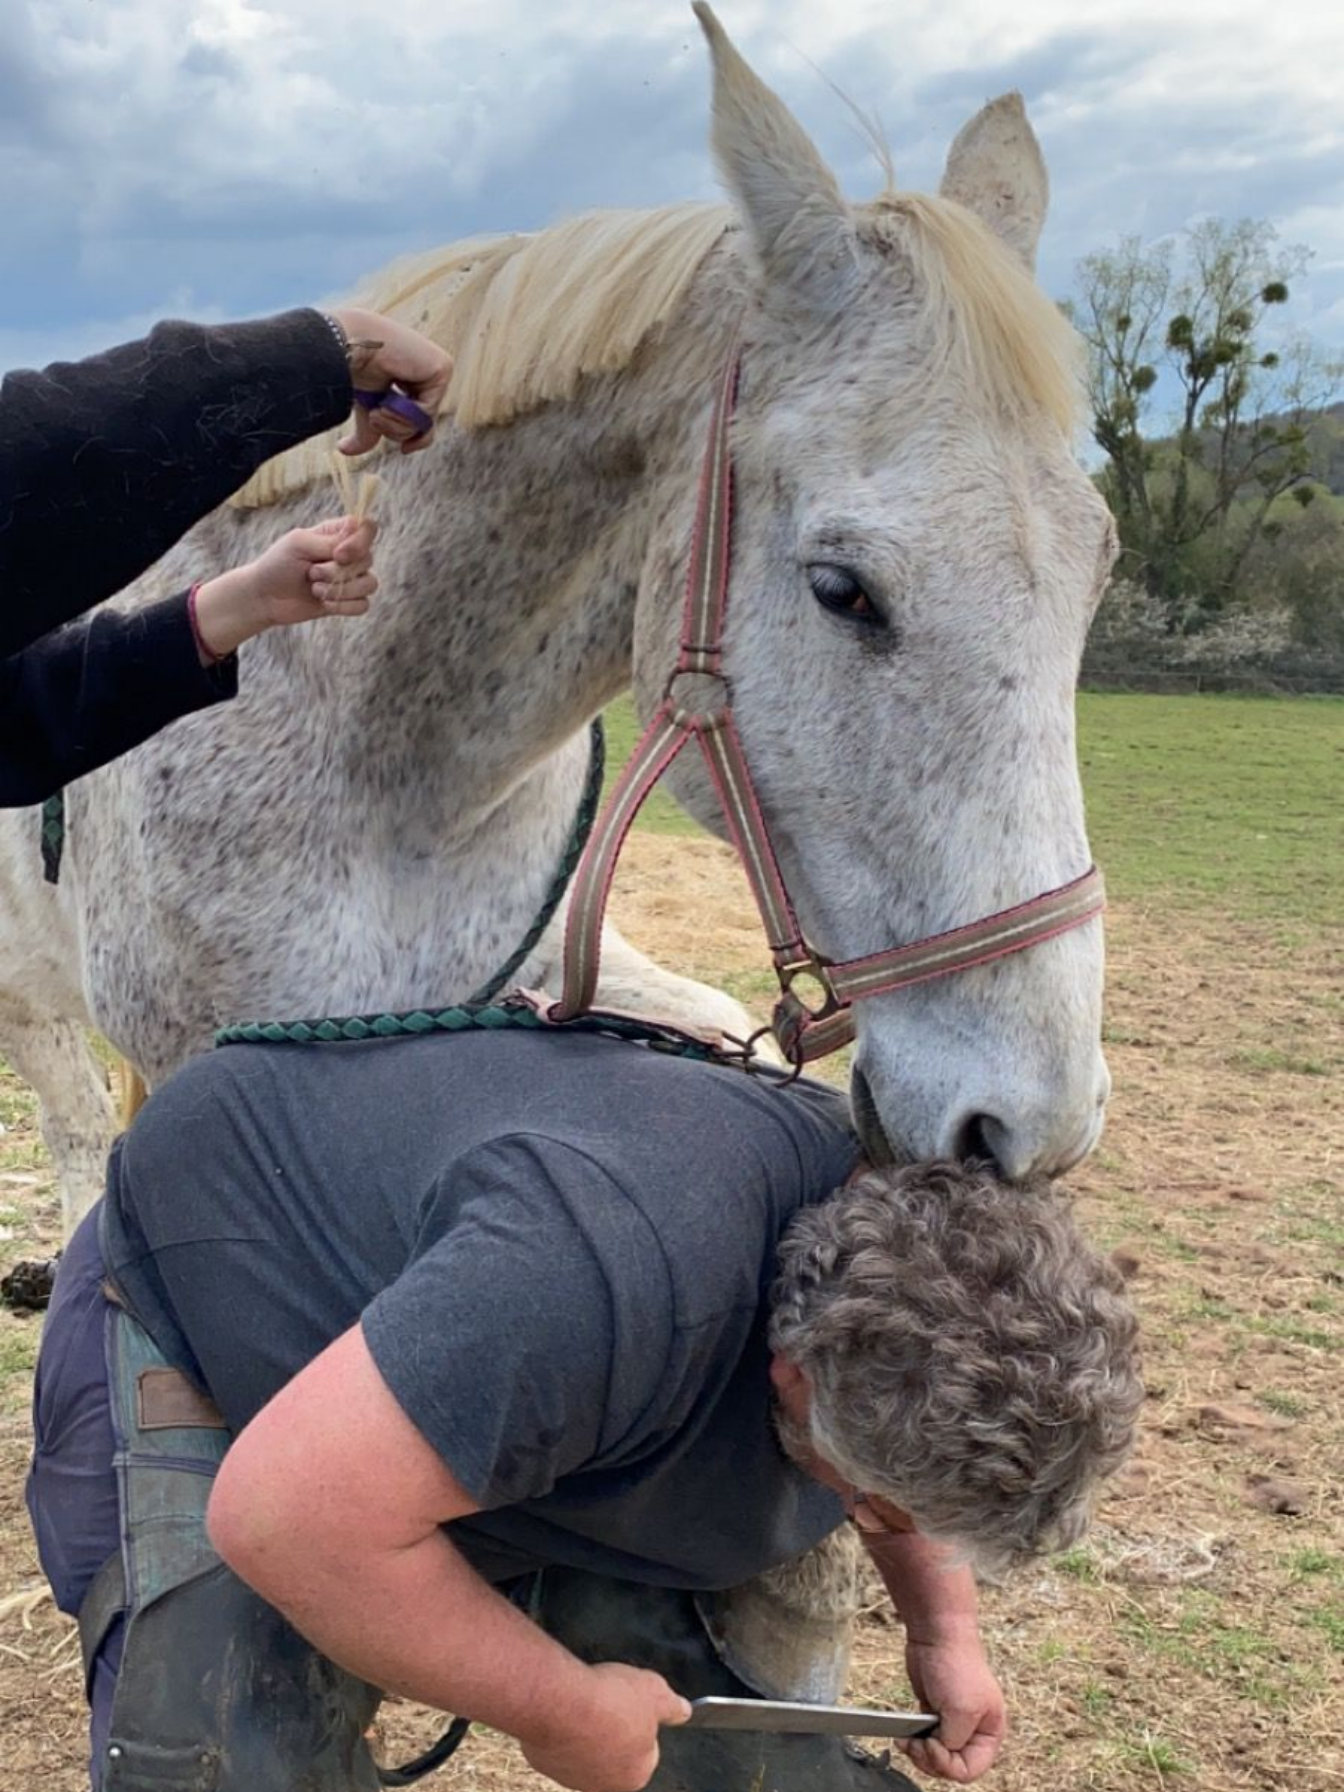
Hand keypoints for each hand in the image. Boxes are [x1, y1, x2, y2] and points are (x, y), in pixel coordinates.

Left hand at [192, 519, 377, 659]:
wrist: (265, 597)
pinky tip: (324, 604)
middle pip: (368, 559)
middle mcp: (349, 555)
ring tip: (315, 589)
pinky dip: (344, 606)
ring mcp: (350, 579)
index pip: (368, 528)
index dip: (359, 543)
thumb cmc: (278, 564)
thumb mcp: (299, 544)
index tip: (337, 555)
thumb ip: (330, 540)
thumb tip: (356, 532)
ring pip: (370, 584)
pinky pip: (363, 605)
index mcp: (338, 534)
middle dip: (338, 571)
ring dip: (340, 590)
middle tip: (311, 573)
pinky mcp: (348, 602)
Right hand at [329, 306, 452, 456]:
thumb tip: (345, 451)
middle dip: (398, 430)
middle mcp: (429, 373)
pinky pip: (428, 410)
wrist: (346, 348)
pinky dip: (404, 414)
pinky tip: (388, 401)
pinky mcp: (442, 368)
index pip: (423, 418)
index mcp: (414, 378)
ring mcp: (438, 369)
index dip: (415, 438)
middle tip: (376, 417)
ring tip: (379, 408)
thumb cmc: (352, 369)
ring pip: (426, 421)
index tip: (405, 450)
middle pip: (426, 424)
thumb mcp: (365, 407)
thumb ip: (370, 429)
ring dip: (396, 423)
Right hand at [518, 1662, 690, 1791]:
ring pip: (586, 1750)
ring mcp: (571, 1776)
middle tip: (611, 1701)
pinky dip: (562, 1728)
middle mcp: (604, 1784)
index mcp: (637, 1775)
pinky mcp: (546, 1763)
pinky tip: (566, 1709)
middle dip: (614, 1729)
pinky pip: (559, 1744)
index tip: (635, 1704)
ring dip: (587, 1730)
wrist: (562, 1702)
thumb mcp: (655, 1692)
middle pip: (617, 1752)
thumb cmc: (609, 1702)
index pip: (648, 1751)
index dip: (643, 1721)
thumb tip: (683, 1711)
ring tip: (587, 1701)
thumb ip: (672, 1706)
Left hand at [901, 1636, 1005, 1783]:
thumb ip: (955, 1742)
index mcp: (990, 1732)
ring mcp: (953, 1722)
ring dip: (919, 1753)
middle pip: (952, 1766)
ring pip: (937, 1756)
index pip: (971, 1769)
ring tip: (906, 1741)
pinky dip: (914, 1742)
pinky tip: (904, 1735)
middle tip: (916, 1745)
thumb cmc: (956, 1666)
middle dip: (931, 1760)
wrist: (937, 1634)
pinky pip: (925, 1740)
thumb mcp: (962, 1711)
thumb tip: (942, 1754)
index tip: (932, 1746)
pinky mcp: (934, 1712)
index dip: (948, 1765)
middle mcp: (974, 1730)